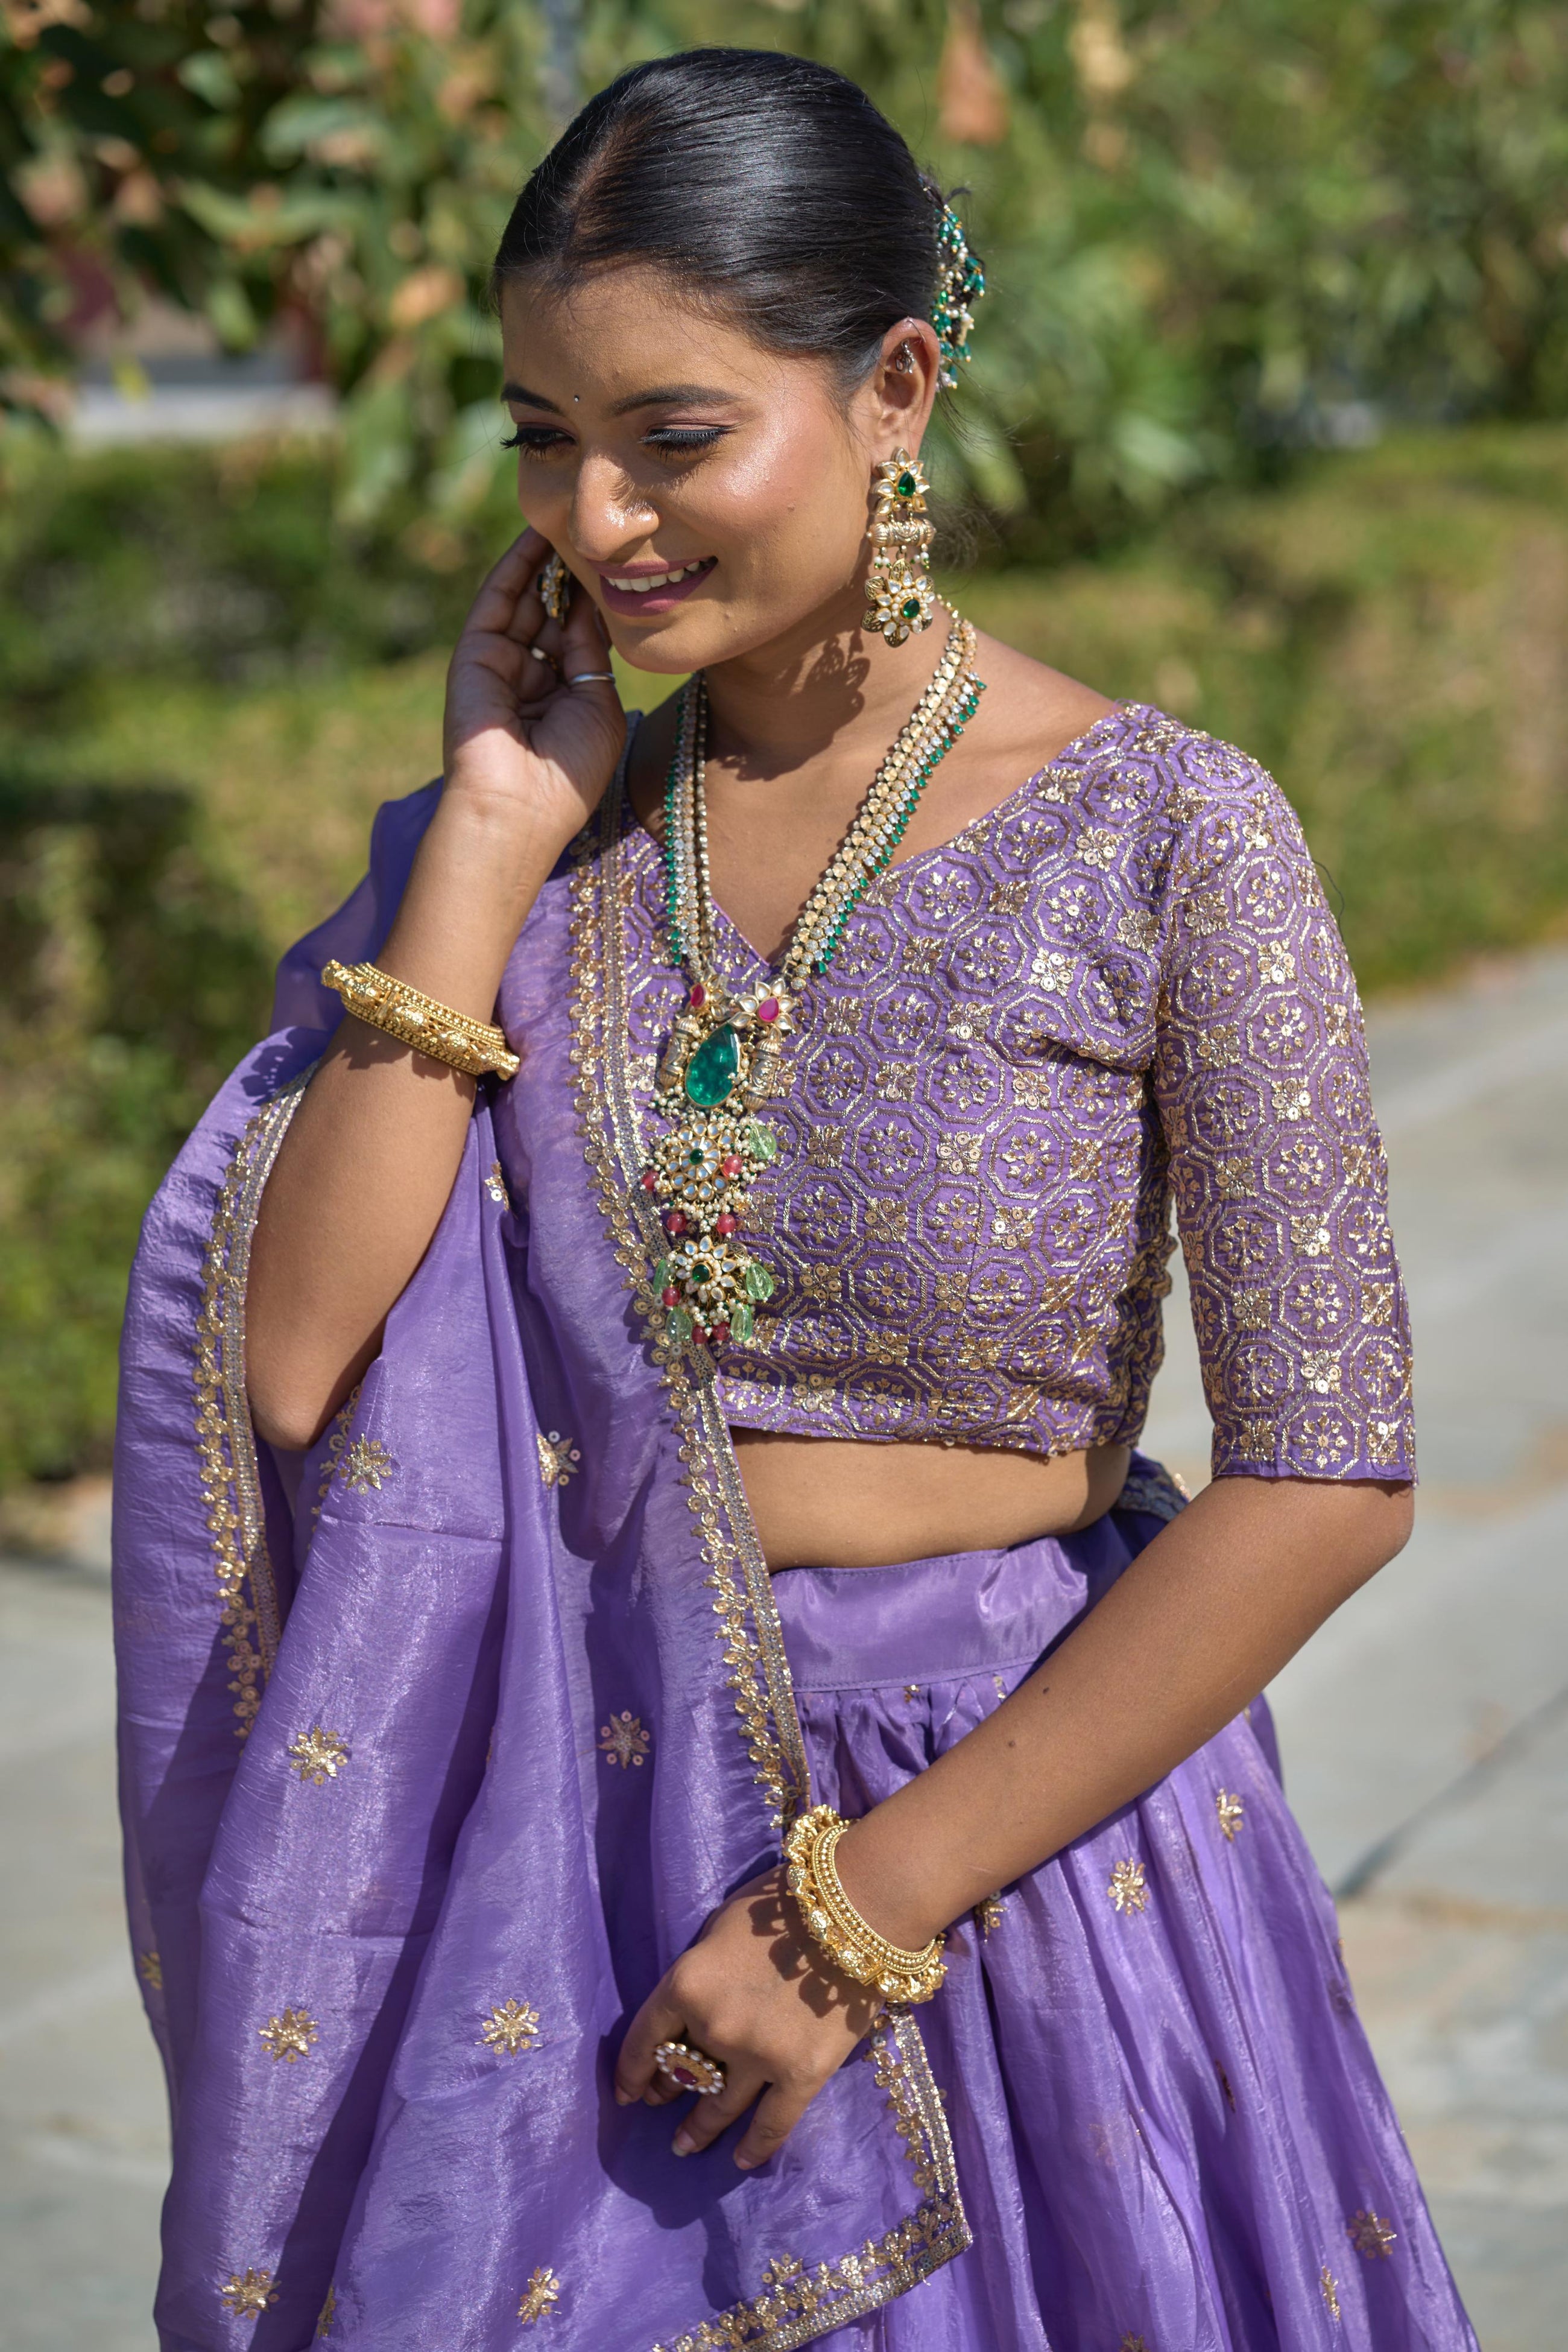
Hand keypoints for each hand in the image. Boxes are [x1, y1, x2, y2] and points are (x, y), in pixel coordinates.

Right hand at [442, 526, 625, 849]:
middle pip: (555, 611)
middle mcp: (532, 676)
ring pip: (526, 600)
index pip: (583, 635)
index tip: (626, 561)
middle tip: (602, 530)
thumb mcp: (599, 706)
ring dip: (548, 561)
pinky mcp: (474, 653)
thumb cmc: (569, 773)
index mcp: (564, 696)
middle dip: (576, 574)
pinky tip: (538, 534)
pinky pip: (497, 599)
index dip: (600, 600)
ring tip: (574, 518)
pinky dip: (516, 566)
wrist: (517, 808)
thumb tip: (595, 603)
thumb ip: (594, 654)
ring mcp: (501, 663)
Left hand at [615, 1868, 882, 2169]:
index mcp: (686, 1984)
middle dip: (667, 2091)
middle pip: (682, 2073)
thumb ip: (702, 1972)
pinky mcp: (802, 2074)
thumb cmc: (784, 1903)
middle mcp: (714, 2028)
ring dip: (700, 2128)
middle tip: (661, 2106)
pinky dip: (756, 2147)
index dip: (631, 2070)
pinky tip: (742, 2160)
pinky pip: (772, 2124)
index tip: (628, 2092)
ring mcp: (757, 2057)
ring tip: (686, 2145)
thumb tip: (692, 2007)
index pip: (644, 2039)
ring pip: (720, 2106)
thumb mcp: (720, 1928)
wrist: (856, 1907)